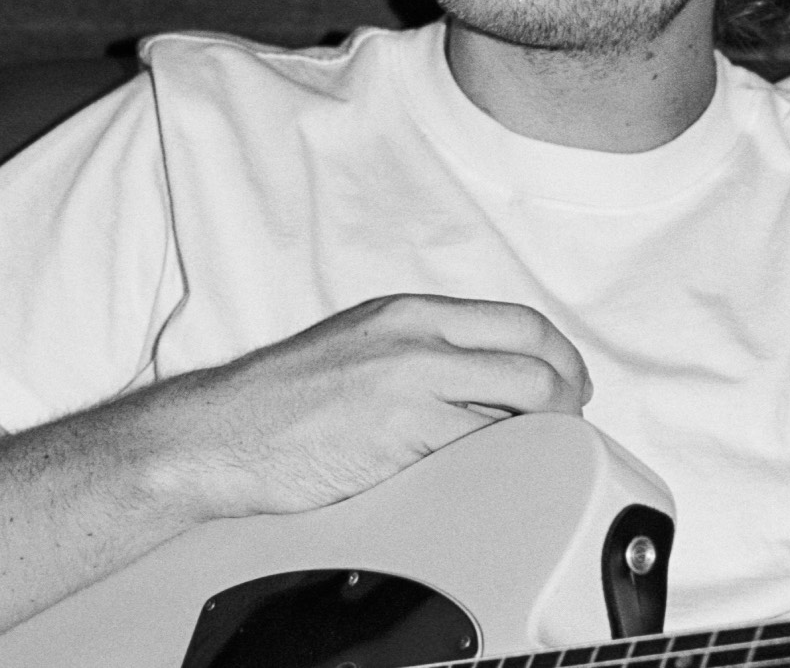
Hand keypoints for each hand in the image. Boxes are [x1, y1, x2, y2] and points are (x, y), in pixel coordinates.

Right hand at [158, 294, 590, 517]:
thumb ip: (425, 352)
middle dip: (567, 398)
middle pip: (534, 359)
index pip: (519, 322)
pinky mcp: (400, 434)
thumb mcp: (363, 346)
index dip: (560, 357)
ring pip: (518, 404)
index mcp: (409, 313)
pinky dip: (500, 463)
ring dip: (539, 435)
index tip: (570, 386)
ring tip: (532, 455)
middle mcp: (416, 337)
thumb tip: (490, 379)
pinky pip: (479, 448)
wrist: (219, 435)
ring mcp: (410, 384)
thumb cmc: (283, 402)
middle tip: (568, 424)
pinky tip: (493, 476)